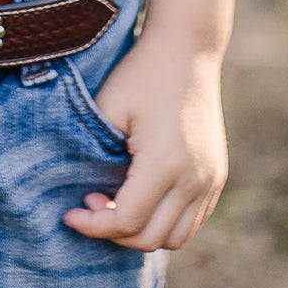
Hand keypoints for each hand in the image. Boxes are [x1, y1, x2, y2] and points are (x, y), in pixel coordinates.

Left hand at [63, 32, 227, 252]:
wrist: (187, 49)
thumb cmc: (140, 74)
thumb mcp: (108, 109)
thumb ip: (96, 159)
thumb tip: (89, 197)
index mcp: (164, 163)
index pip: (126, 221)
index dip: (93, 227)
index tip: (70, 214)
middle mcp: (194, 178)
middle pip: (151, 238)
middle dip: (114, 232)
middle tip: (92, 201)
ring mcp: (210, 178)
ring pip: (177, 238)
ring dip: (143, 232)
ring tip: (117, 203)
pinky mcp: (217, 174)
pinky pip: (193, 220)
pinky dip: (166, 222)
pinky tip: (143, 199)